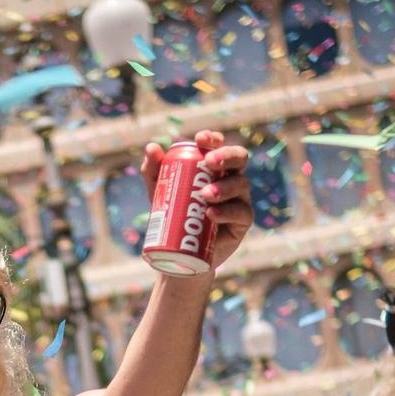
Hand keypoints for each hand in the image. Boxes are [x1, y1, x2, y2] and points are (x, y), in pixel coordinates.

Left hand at [140, 128, 253, 272]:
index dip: (214, 139)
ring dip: (224, 187)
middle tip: (209, 162)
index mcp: (215, 168)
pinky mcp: (242, 223)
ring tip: (205, 194)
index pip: (219, 146)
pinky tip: (211, 213)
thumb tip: (152, 148)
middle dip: (226, 156)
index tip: (200, 139)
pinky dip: (226, 212)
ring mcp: (239, 200)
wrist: (183, 256)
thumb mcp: (161, 194)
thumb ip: (154, 171)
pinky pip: (241, 213)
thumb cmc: (175, 217)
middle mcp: (231, 179)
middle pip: (239, 158)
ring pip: (241, 185)